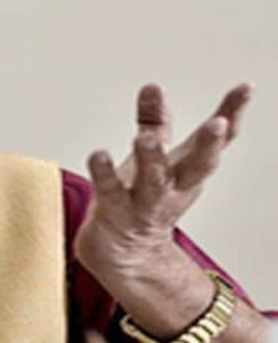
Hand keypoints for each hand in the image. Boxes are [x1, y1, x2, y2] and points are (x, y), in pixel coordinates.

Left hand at [75, 83, 252, 276]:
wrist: (125, 256)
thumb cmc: (141, 200)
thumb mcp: (155, 157)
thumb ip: (154, 122)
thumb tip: (153, 86)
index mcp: (186, 170)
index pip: (215, 141)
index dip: (232, 113)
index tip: (245, 87)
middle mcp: (173, 187)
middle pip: (198, 166)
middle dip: (209, 145)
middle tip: (218, 123)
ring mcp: (146, 202)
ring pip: (154, 180)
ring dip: (151, 159)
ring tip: (144, 137)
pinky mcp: (116, 213)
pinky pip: (110, 192)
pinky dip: (104, 174)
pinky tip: (98, 154)